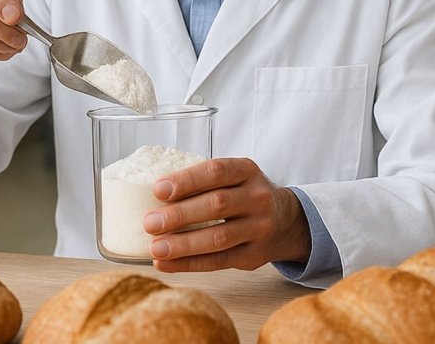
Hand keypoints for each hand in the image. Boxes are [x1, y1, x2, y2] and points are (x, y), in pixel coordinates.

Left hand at [142, 157, 311, 271]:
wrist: (286, 221)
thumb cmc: (242, 194)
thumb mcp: (231, 177)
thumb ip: (200, 180)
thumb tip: (148, 192)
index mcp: (246, 171)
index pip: (216, 171)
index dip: (186, 180)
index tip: (158, 190)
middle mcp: (258, 198)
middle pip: (217, 205)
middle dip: (180, 215)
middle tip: (149, 222)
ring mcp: (260, 228)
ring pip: (219, 238)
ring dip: (183, 245)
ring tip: (155, 247)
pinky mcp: (255, 256)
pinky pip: (220, 262)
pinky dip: (189, 264)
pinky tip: (166, 263)